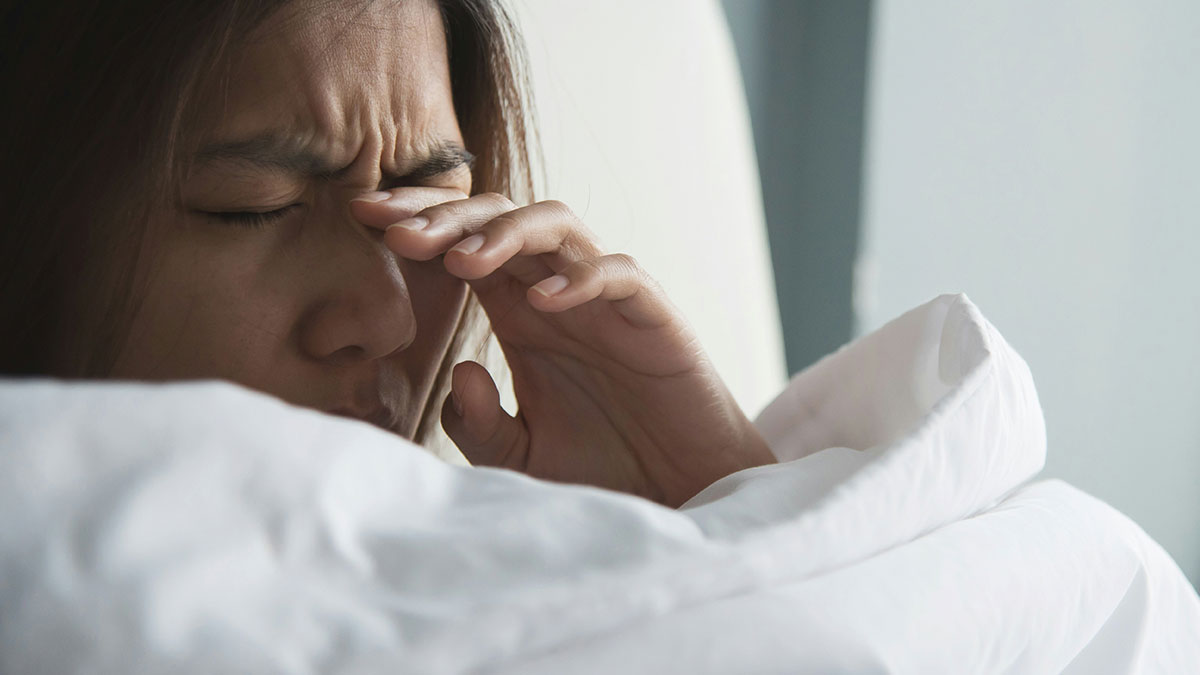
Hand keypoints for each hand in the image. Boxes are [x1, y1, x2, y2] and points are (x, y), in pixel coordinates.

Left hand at [351, 189, 774, 506]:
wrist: (680, 495)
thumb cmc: (605, 467)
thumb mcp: (519, 460)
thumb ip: (479, 425)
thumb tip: (456, 371)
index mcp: (519, 312)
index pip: (463, 243)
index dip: (417, 222)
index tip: (361, 217)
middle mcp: (558, 292)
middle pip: (500, 217)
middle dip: (444, 214)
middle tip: (392, 227)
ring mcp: (605, 300)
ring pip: (557, 225)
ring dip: (505, 232)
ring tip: (462, 261)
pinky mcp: (652, 318)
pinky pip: (619, 275)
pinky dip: (581, 278)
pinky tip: (542, 302)